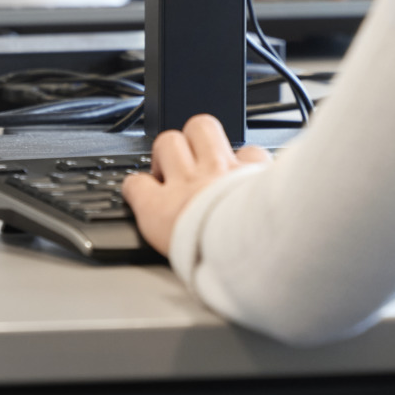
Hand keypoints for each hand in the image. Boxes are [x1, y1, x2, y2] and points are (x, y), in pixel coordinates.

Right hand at [122, 114, 269, 254]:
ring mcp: (221, 170)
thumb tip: (174, 240)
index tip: (144, 189)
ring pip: (201, 128)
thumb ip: (171, 239)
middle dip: (170, 150)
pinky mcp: (252, 167)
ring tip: (205, 152)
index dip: (139, 185)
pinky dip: (246, 157)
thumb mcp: (178, 261)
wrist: (258, 256)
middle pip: (167, 143)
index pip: (136, 184)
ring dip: (202, 137)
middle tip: (177, 165)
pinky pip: (246, 149)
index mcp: (165, 212)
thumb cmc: (221, 266)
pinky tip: (245, 168)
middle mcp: (190, 184)